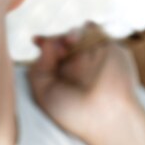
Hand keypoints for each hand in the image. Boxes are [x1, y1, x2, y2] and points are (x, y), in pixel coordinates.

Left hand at [28, 23, 144, 144]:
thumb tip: (45, 44)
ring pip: (78, 35)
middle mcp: (76, 66)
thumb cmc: (72, 112)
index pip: (49, 55)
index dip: (42, 43)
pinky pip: (98, 33)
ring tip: (69, 41)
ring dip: (70, 33)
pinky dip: (89, 28)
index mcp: (60, 76)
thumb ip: (38, 68)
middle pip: (61, 42)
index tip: (35, 39)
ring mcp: (92, 58)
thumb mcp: (43, 93)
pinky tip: (83, 30)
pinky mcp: (109, 51)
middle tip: (57, 47)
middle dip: (55, 39)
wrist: (105, 116)